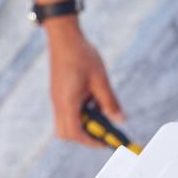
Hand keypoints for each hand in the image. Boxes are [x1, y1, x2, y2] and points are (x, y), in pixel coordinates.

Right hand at [45, 23, 123, 147]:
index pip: (75, 133)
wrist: (64, 36)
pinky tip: (93, 96)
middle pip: (65, 133)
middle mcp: (59, 103)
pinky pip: (68, 110)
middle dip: (84, 136)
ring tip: (100, 106)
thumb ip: (110, 102)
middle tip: (102, 129)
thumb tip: (120, 120)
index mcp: (67, 102)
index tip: (106, 141)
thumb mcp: (101, 80)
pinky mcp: (59, 92)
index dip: (91, 141)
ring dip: (84, 122)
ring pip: (67, 122)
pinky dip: (81, 111)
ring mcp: (57, 98)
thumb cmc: (82, 55)